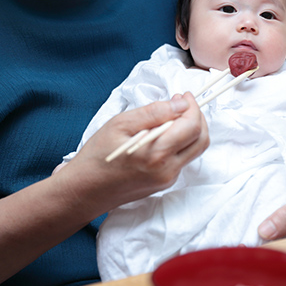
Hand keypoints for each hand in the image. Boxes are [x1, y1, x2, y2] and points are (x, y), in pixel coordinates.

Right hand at [58, 92, 209, 203]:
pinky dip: (180, 142)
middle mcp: (167, 170)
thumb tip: (181, 104)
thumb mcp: (120, 124)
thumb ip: (154, 113)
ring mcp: (167, 179)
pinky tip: (162, 133)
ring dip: (190, 129)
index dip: (193, 107)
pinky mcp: (164, 183)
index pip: (192, 127)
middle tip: (182, 102)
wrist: (84, 191)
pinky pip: (181, 159)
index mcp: (157, 154)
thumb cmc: (97, 156)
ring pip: (194, 150)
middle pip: (201, 140)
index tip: (184, 95)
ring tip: (172, 115)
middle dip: (197, 117)